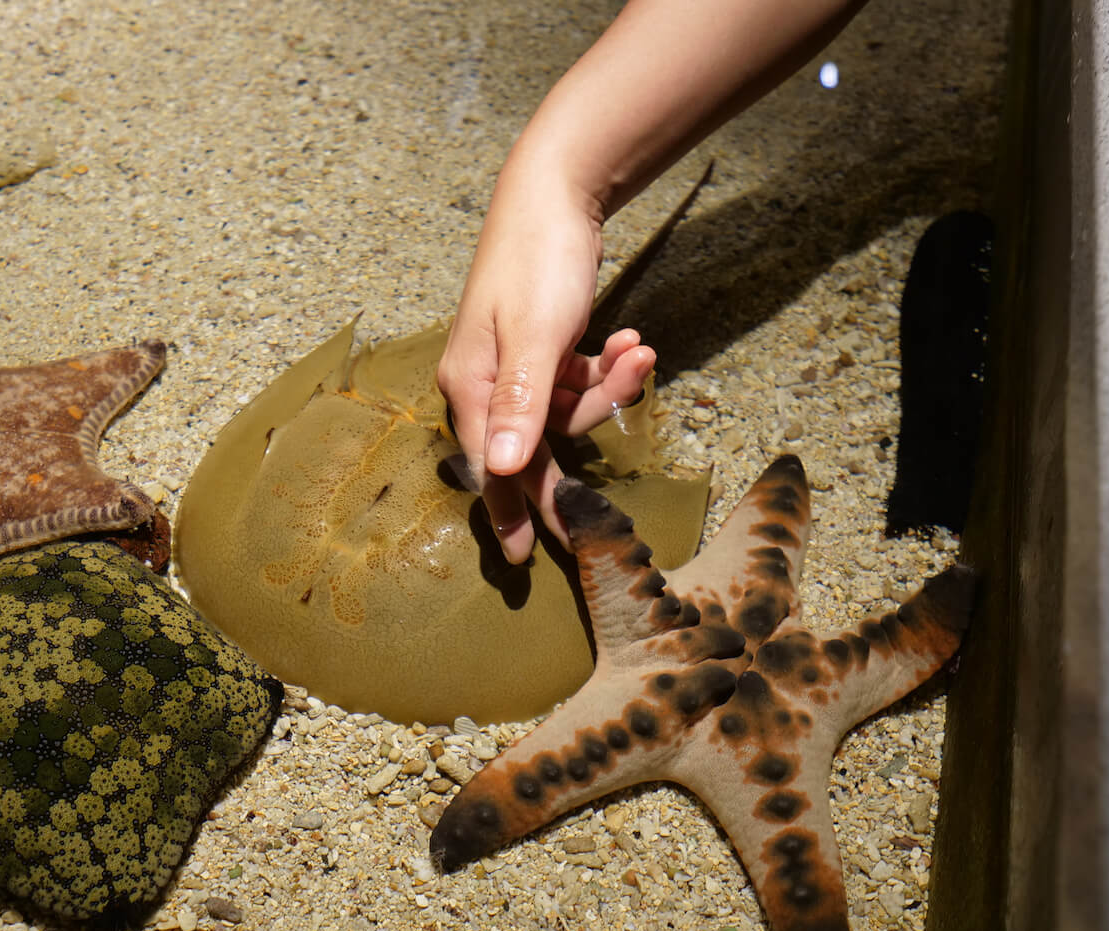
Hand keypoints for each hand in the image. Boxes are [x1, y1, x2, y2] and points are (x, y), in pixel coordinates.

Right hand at [436, 169, 654, 563]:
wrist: (554, 193)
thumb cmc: (536, 260)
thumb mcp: (534, 335)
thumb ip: (522, 404)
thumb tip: (502, 469)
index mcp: (470, 387)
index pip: (493, 469)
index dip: (514, 513)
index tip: (531, 560)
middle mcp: (485, 385)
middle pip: (534, 446)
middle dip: (588, 428)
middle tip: (627, 427)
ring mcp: (514, 370)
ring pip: (564, 415)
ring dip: (606, 387)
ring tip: (638, 348)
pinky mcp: (540, 353)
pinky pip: (573, 385)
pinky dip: (604, 369)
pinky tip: (631, 342)